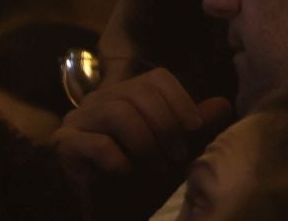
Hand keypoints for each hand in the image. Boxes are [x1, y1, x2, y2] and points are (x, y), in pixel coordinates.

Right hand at [52, 68, 231, 180]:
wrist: (110, 209)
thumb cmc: (142, 175)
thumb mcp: (176, 147)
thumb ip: (195, 125)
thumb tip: (224, 104)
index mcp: (126, 92)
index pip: (156, 78)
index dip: (180, 99)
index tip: (195, 128)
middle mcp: (99, 99)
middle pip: (138, 92)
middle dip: (165, 125)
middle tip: (177, 156)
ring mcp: (77, 120)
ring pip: (118, 112)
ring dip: (145, 143)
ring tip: (157, 167)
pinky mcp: (63, 144)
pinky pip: (95, 142)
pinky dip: (118, 159)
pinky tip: (127, 173)